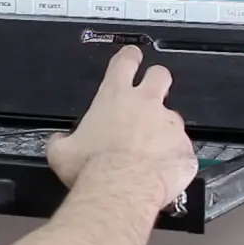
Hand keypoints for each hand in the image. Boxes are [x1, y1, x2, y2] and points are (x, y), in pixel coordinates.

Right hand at [45, 46, 197, 210]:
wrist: (122, 189)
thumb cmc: (92, 167)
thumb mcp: (61, 152)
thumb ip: (61, 141)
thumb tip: (59, 141)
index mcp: (114, 97)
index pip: (125, 62)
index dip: (129, 56)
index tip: (132, 56)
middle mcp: (146, 104)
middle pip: (160, 75)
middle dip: (156, 78)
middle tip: (151, 89)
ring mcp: (169, 125)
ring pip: (173, 117)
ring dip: (163, 128)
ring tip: (152, 150)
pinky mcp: (184, 149)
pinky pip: (182, 150)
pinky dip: (173, 158)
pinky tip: (161, 172)